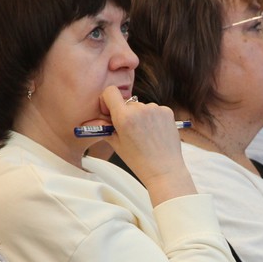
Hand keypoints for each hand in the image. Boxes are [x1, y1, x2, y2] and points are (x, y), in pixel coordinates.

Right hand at [96, 87, 195, 204]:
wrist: (164, 170)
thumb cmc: (139, 160)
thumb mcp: (116, 144)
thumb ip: (105, 128)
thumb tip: (95, 120)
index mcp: (124, 117)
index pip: (110, 92)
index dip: (107, 100)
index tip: (110, 111)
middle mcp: (140, 109)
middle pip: (126, 103)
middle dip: (125, 113)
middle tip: (129, 130)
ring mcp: (155, 109)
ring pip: (141, 107)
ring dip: (140, 116)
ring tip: (144, 135)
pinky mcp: (167, 111)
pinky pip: (155, 110)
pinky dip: (153, 118)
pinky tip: (154, 133)